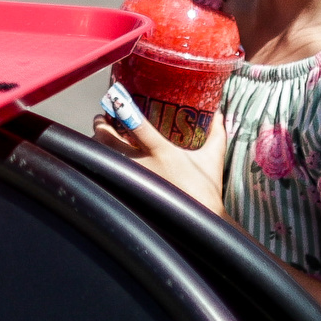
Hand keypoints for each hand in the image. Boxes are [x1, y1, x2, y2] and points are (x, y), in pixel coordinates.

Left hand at [92, 88, 229, 217]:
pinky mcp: (130, 193)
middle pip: (108, 140)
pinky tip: (109, 161)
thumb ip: (215, 134)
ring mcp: (134, 180)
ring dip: (99, 145)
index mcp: (162, 151)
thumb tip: (220, 114)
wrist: (202, 222)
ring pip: (104, 157)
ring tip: (102, 138)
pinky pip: (110, 174)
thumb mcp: (212, 158)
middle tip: (102, 119)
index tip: (114, 98)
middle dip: (101, 126)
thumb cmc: (207, 189)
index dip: (121, 108)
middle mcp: (144, 164)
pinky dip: (105, 165)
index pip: (136, 124)